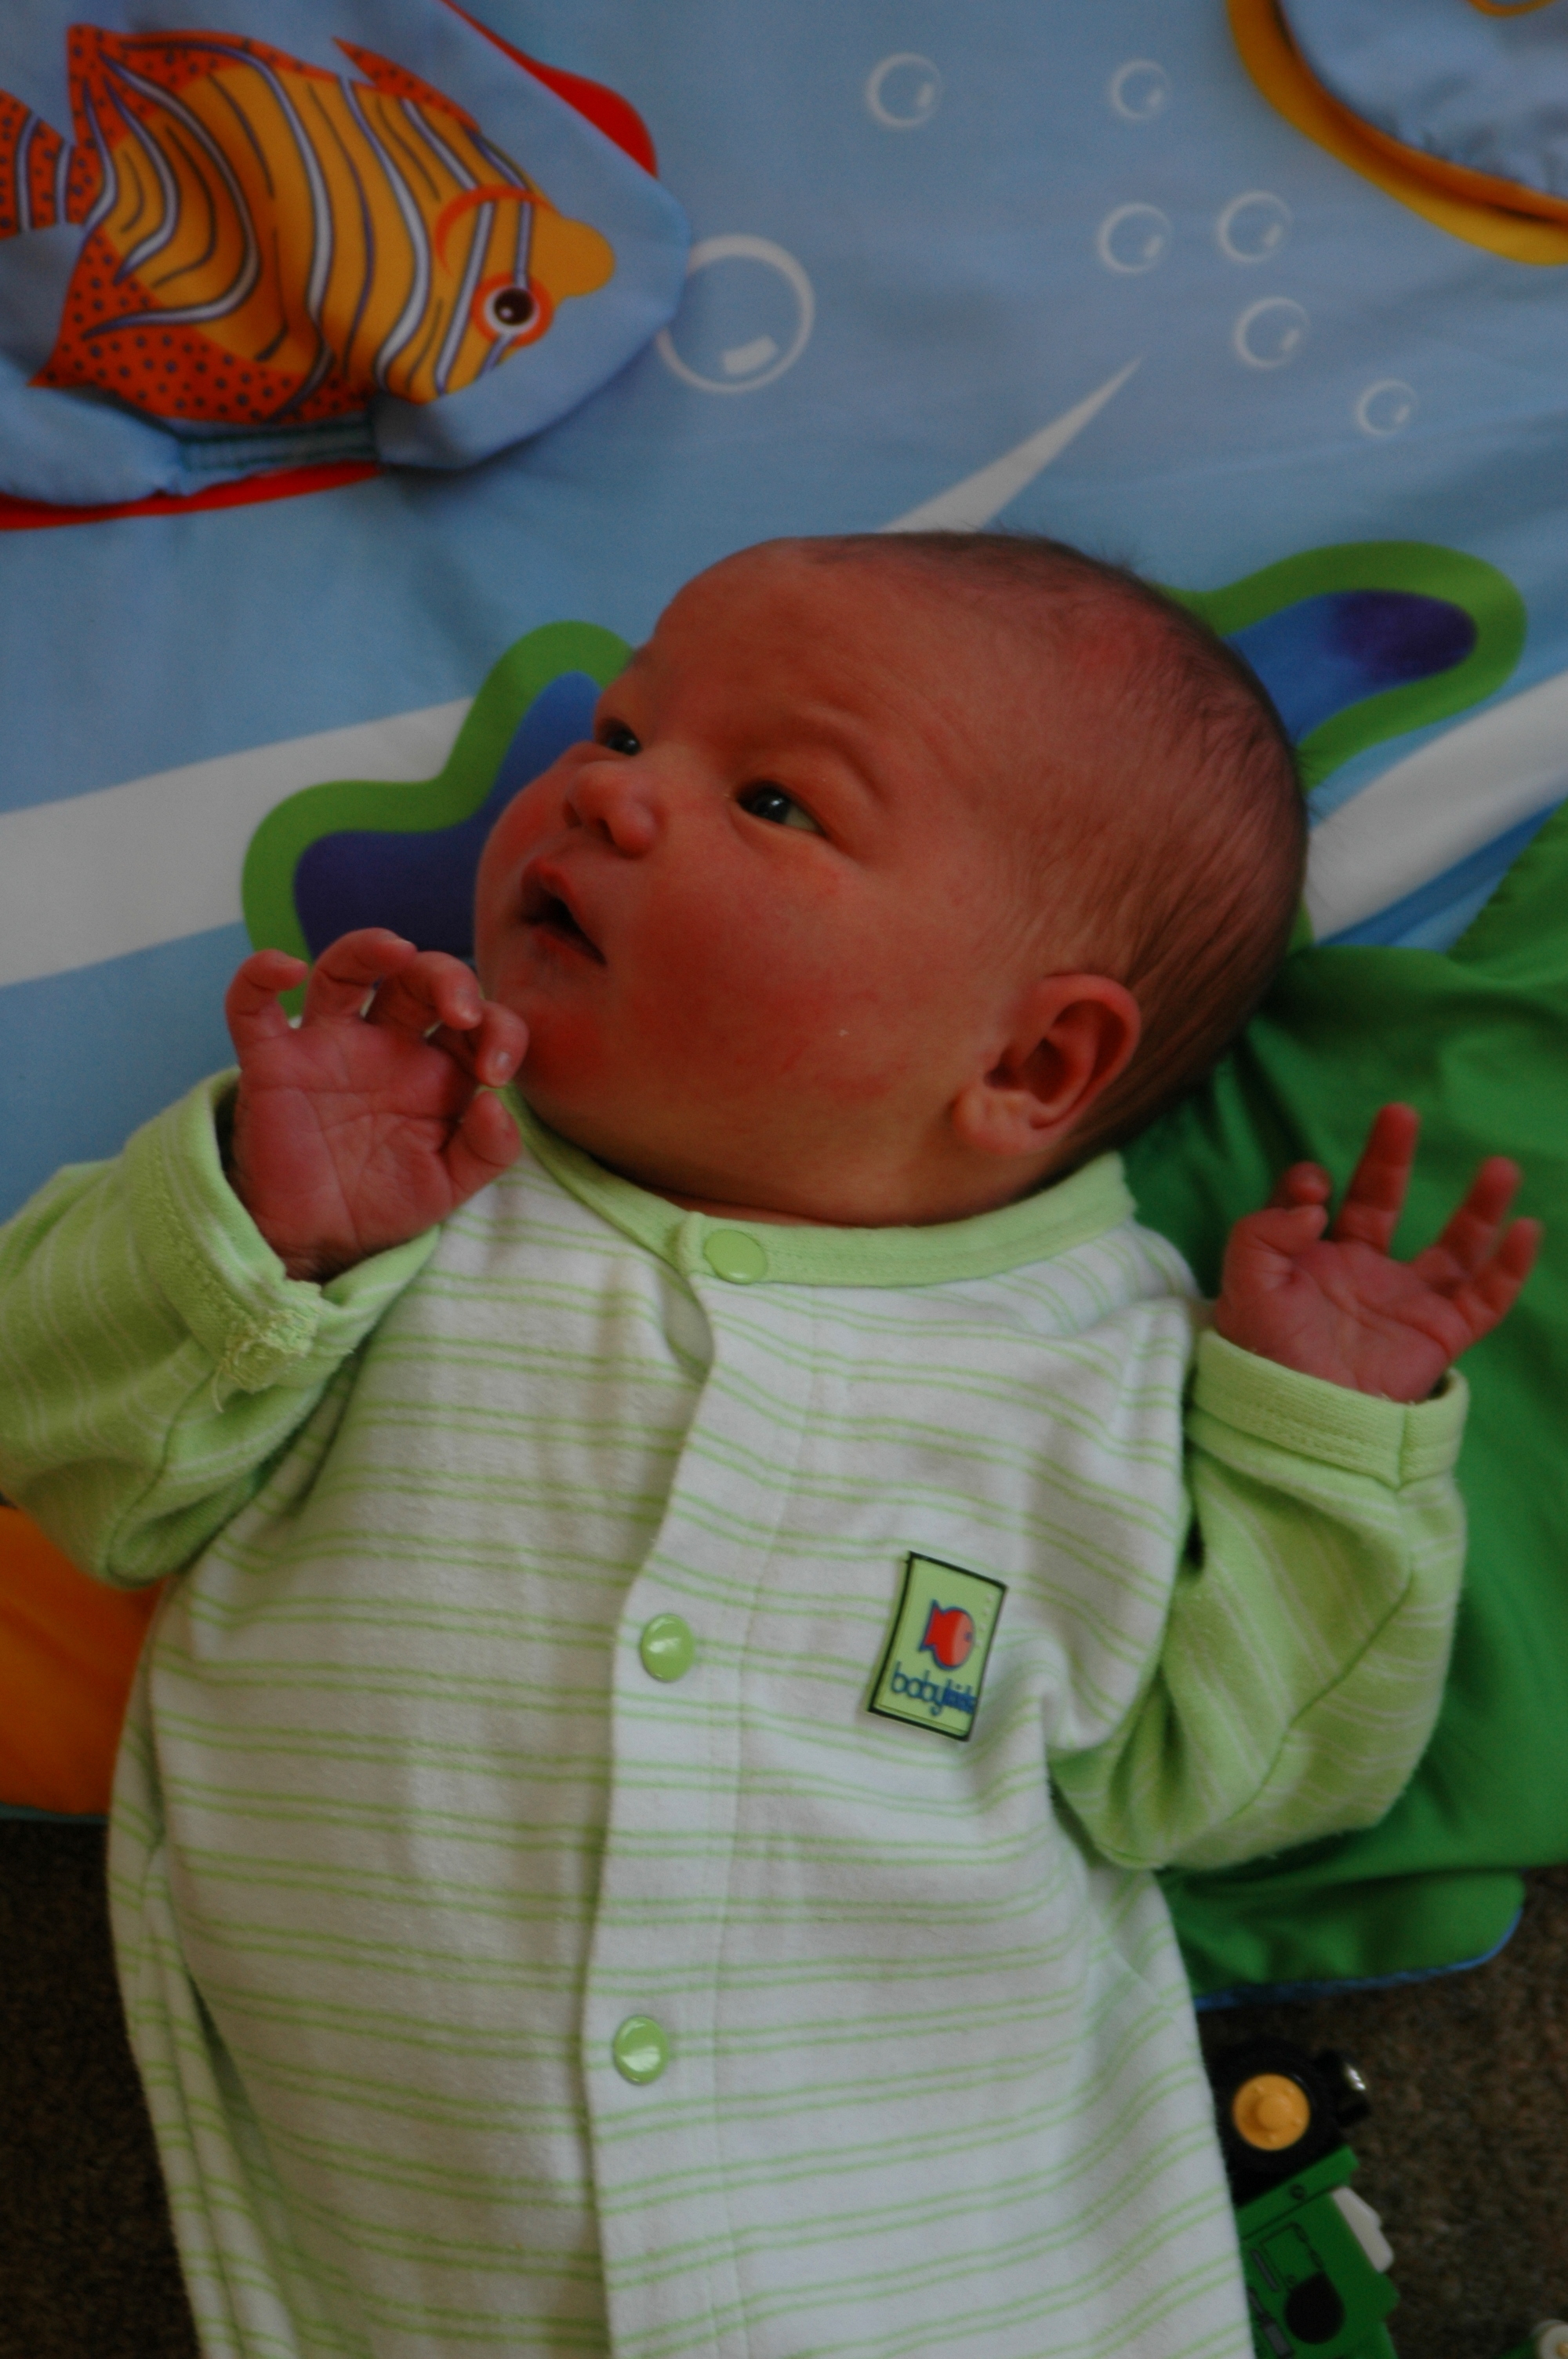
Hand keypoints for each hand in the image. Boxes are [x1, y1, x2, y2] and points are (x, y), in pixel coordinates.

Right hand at [225, 930, 527, 1280]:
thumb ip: (487, 1150)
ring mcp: (327, 1047)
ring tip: (397, 951)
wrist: (315, 1241)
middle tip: (462, 1012)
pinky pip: (253, 1007)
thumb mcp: (450, 1185)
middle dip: (448, 978)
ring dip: (368, 949)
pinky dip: (260, 977)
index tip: (496, 1074)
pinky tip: (284, 967)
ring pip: (344, 971)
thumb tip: (497, 1104)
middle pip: (418, 979)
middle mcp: (385, 1044)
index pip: (480, 1021)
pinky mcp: (272, 1063)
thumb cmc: (384, 1202)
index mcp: (437, 1067)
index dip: (499, 1031)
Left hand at [1212, 1104, 1539, 1400]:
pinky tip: (1525, 1228)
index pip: (1312, 1204)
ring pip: (1452, 1247)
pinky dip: (1509, 1266)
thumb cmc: (1264, 1357)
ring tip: (1500, 1166)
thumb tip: (1318, 1201)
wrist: (1295, 1421)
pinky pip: (1484, 1298)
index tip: (1315, 1189)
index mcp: (1306, 1261)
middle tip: (1399, 1113)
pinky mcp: (1437, 1336)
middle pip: (1381, 1203)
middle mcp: (1357, 1274)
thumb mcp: (1244, 1286)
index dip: (1306, 1185)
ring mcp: (1401, 1304)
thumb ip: (1263, 1231)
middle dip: (1389, 1159)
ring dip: (1477, 1208)